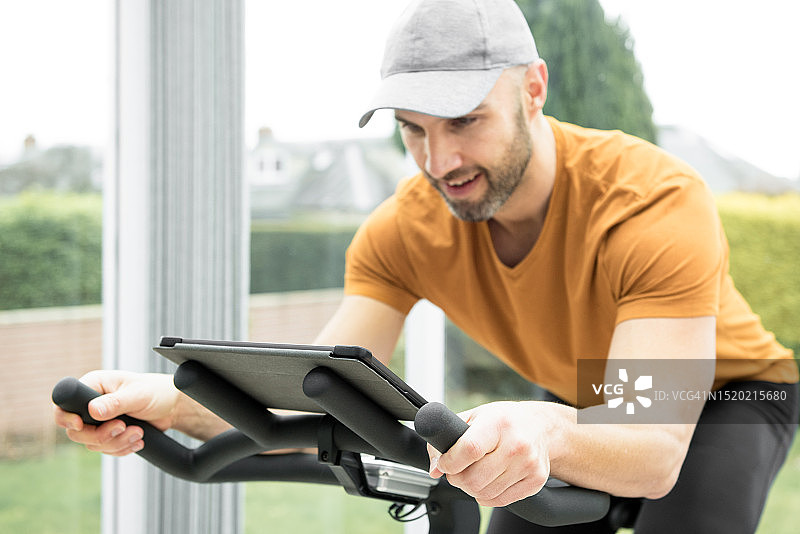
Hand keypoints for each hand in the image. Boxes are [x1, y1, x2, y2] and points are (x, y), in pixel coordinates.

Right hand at [53, 370, 179, 456]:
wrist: (172, 406)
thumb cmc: (156, 391)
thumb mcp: (137, 395)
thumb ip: (116, 403)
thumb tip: (93, 411)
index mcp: (93, 385)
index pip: (64, 403)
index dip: (66, 417)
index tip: (81, 424)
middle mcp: (91, 403)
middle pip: (76, 431)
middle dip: (102, 435)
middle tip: (124, 427)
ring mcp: (98, 421)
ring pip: (92, 443)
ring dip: (117, 442)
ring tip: (138, 432)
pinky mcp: (108, 434)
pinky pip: (105, 449)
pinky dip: (122, 448)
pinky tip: (138, 440)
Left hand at [427, 401, 551, 506]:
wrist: (540, 427)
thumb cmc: (504, 421)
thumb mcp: (475, 416)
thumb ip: (448, 438)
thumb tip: (435, 468)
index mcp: (498, 423)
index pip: (469, 449)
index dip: (449, 462)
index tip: (444, 463)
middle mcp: (516, 444)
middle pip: (474, 478)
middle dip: (456, 478)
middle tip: (456, 470)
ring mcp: (528, 465)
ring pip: (484, 493)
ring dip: (470, 488)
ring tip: (473, 473)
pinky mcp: (535, 481)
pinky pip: (499, 501)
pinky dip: (486, 496)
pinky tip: (488, 480)